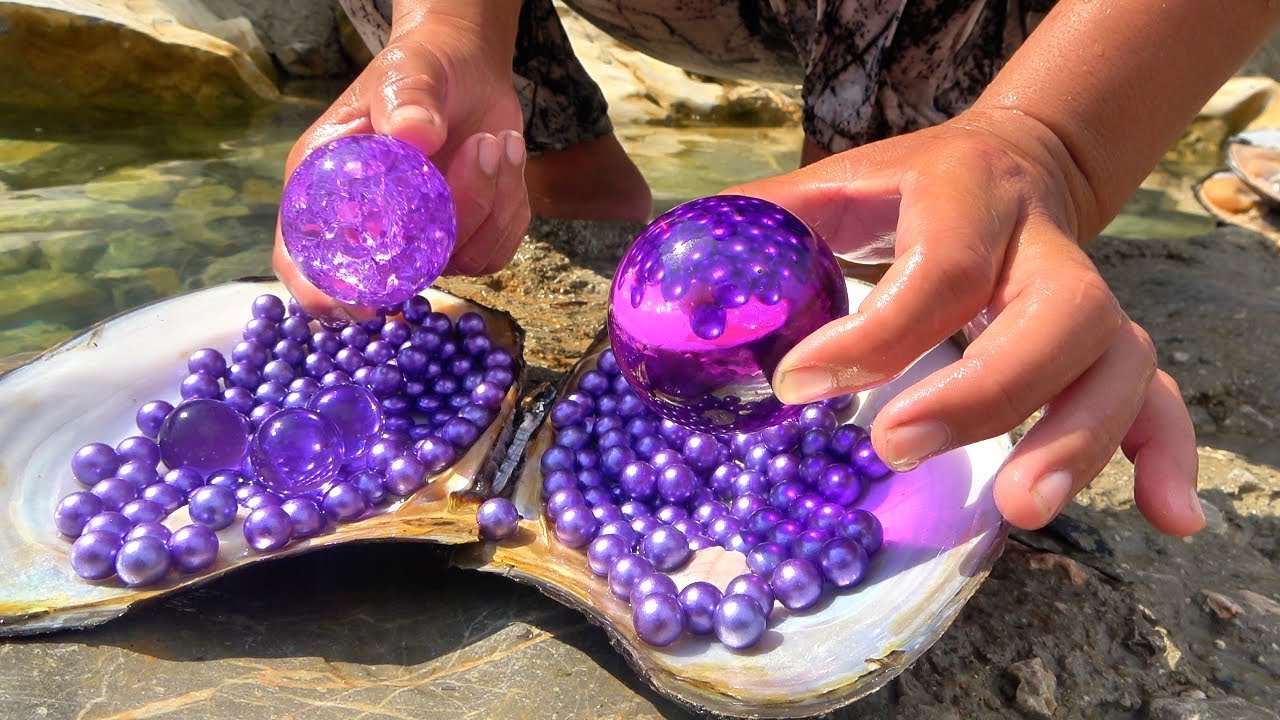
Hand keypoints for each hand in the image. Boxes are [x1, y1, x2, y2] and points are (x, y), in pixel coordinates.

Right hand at [273, 10, 528, 322]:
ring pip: (460, 259)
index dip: (324, 292)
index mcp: (328, 189)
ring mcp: (423, 240)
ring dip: (490, 198)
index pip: (306, 260)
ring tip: (492, 138)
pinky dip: (510, 204)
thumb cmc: (417, 71)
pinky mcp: (467, 239)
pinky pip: (495, 249)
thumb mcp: (407, 72)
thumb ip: (406, 100)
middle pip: (400, 272)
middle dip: (451, 222)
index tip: (363, 301)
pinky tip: (505, 154)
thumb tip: (413, 133)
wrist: (466, 73)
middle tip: (479, 148)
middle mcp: (372, 225)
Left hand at [726, 108, 1203, 536]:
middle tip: (895, 445)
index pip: (939, 268)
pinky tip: (1164, 515)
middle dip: (984, 391)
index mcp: (967, 195)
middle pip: (1057, 316)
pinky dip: (1163, 454)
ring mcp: (1085, 297)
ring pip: (1117, 362)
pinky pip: (1158, 395)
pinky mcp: (1106, 344)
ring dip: (1077, 439)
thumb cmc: (908, 188)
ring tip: (1019, 507)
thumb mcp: (838, 185)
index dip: (873, 335)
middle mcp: (1043, 246)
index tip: (798, 386)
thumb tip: (680, 276)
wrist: (1007, 165)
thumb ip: (768, 223)